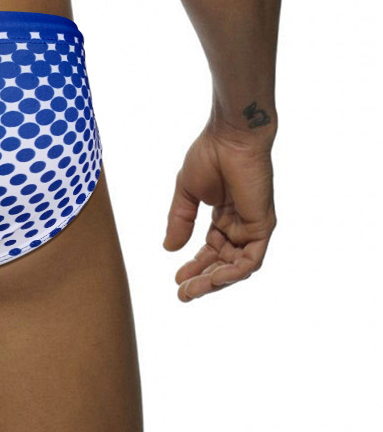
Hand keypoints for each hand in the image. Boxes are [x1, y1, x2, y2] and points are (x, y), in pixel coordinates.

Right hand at [163, 122, 275, 301]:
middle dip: (202, 279)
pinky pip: (249, 260)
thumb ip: (180, 221)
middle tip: (182, 293)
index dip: (194, 265)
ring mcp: (252, 227)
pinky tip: (212, 278)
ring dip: (214, 281)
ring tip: (191, 290)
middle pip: (222, 262)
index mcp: (223, 215)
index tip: (176, 279)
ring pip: (236, 267)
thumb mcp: (186, 193)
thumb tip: (169, 250)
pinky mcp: (262, 227)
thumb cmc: (209, 156)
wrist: (229, 138)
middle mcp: (239, 224)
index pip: (211, 249)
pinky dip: (231, 272)